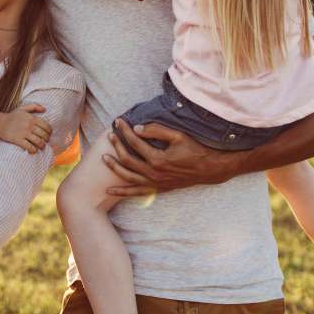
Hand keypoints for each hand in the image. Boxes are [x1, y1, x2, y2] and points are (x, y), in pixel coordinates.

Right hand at [0, 104, 52, 153]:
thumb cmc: (12, 116)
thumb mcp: (22, 108)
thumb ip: (34, 106)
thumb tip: (45, 109)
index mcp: (32, 118)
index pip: (46, 126)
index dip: (49, 131)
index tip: (48, 134)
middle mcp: (29, 125)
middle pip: (44, 135)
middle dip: (46, 139)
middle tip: (45, 141)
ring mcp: (24, 133)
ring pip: (38, 142)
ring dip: (42, 145)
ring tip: (41, 146)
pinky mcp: (18, 140)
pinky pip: (29, 147)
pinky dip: (33, 150)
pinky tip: (33, 150)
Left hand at [102, 119, 244, 196]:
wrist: (210, 169)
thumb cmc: (195, 149)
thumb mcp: (178, 136)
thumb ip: (157, 131)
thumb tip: (137, 127)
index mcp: (158, 159)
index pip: (135, 142)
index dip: (125, 130)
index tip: (118, 121)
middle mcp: (154, 173)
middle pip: (128, 159)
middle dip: (117, 145)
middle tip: (110, 134)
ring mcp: (155, 183)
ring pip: (128, 176)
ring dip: (114, 167)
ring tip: (103, 158)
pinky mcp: (158, 189)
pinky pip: (136, 192)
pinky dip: (122, 192)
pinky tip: (109, 191)